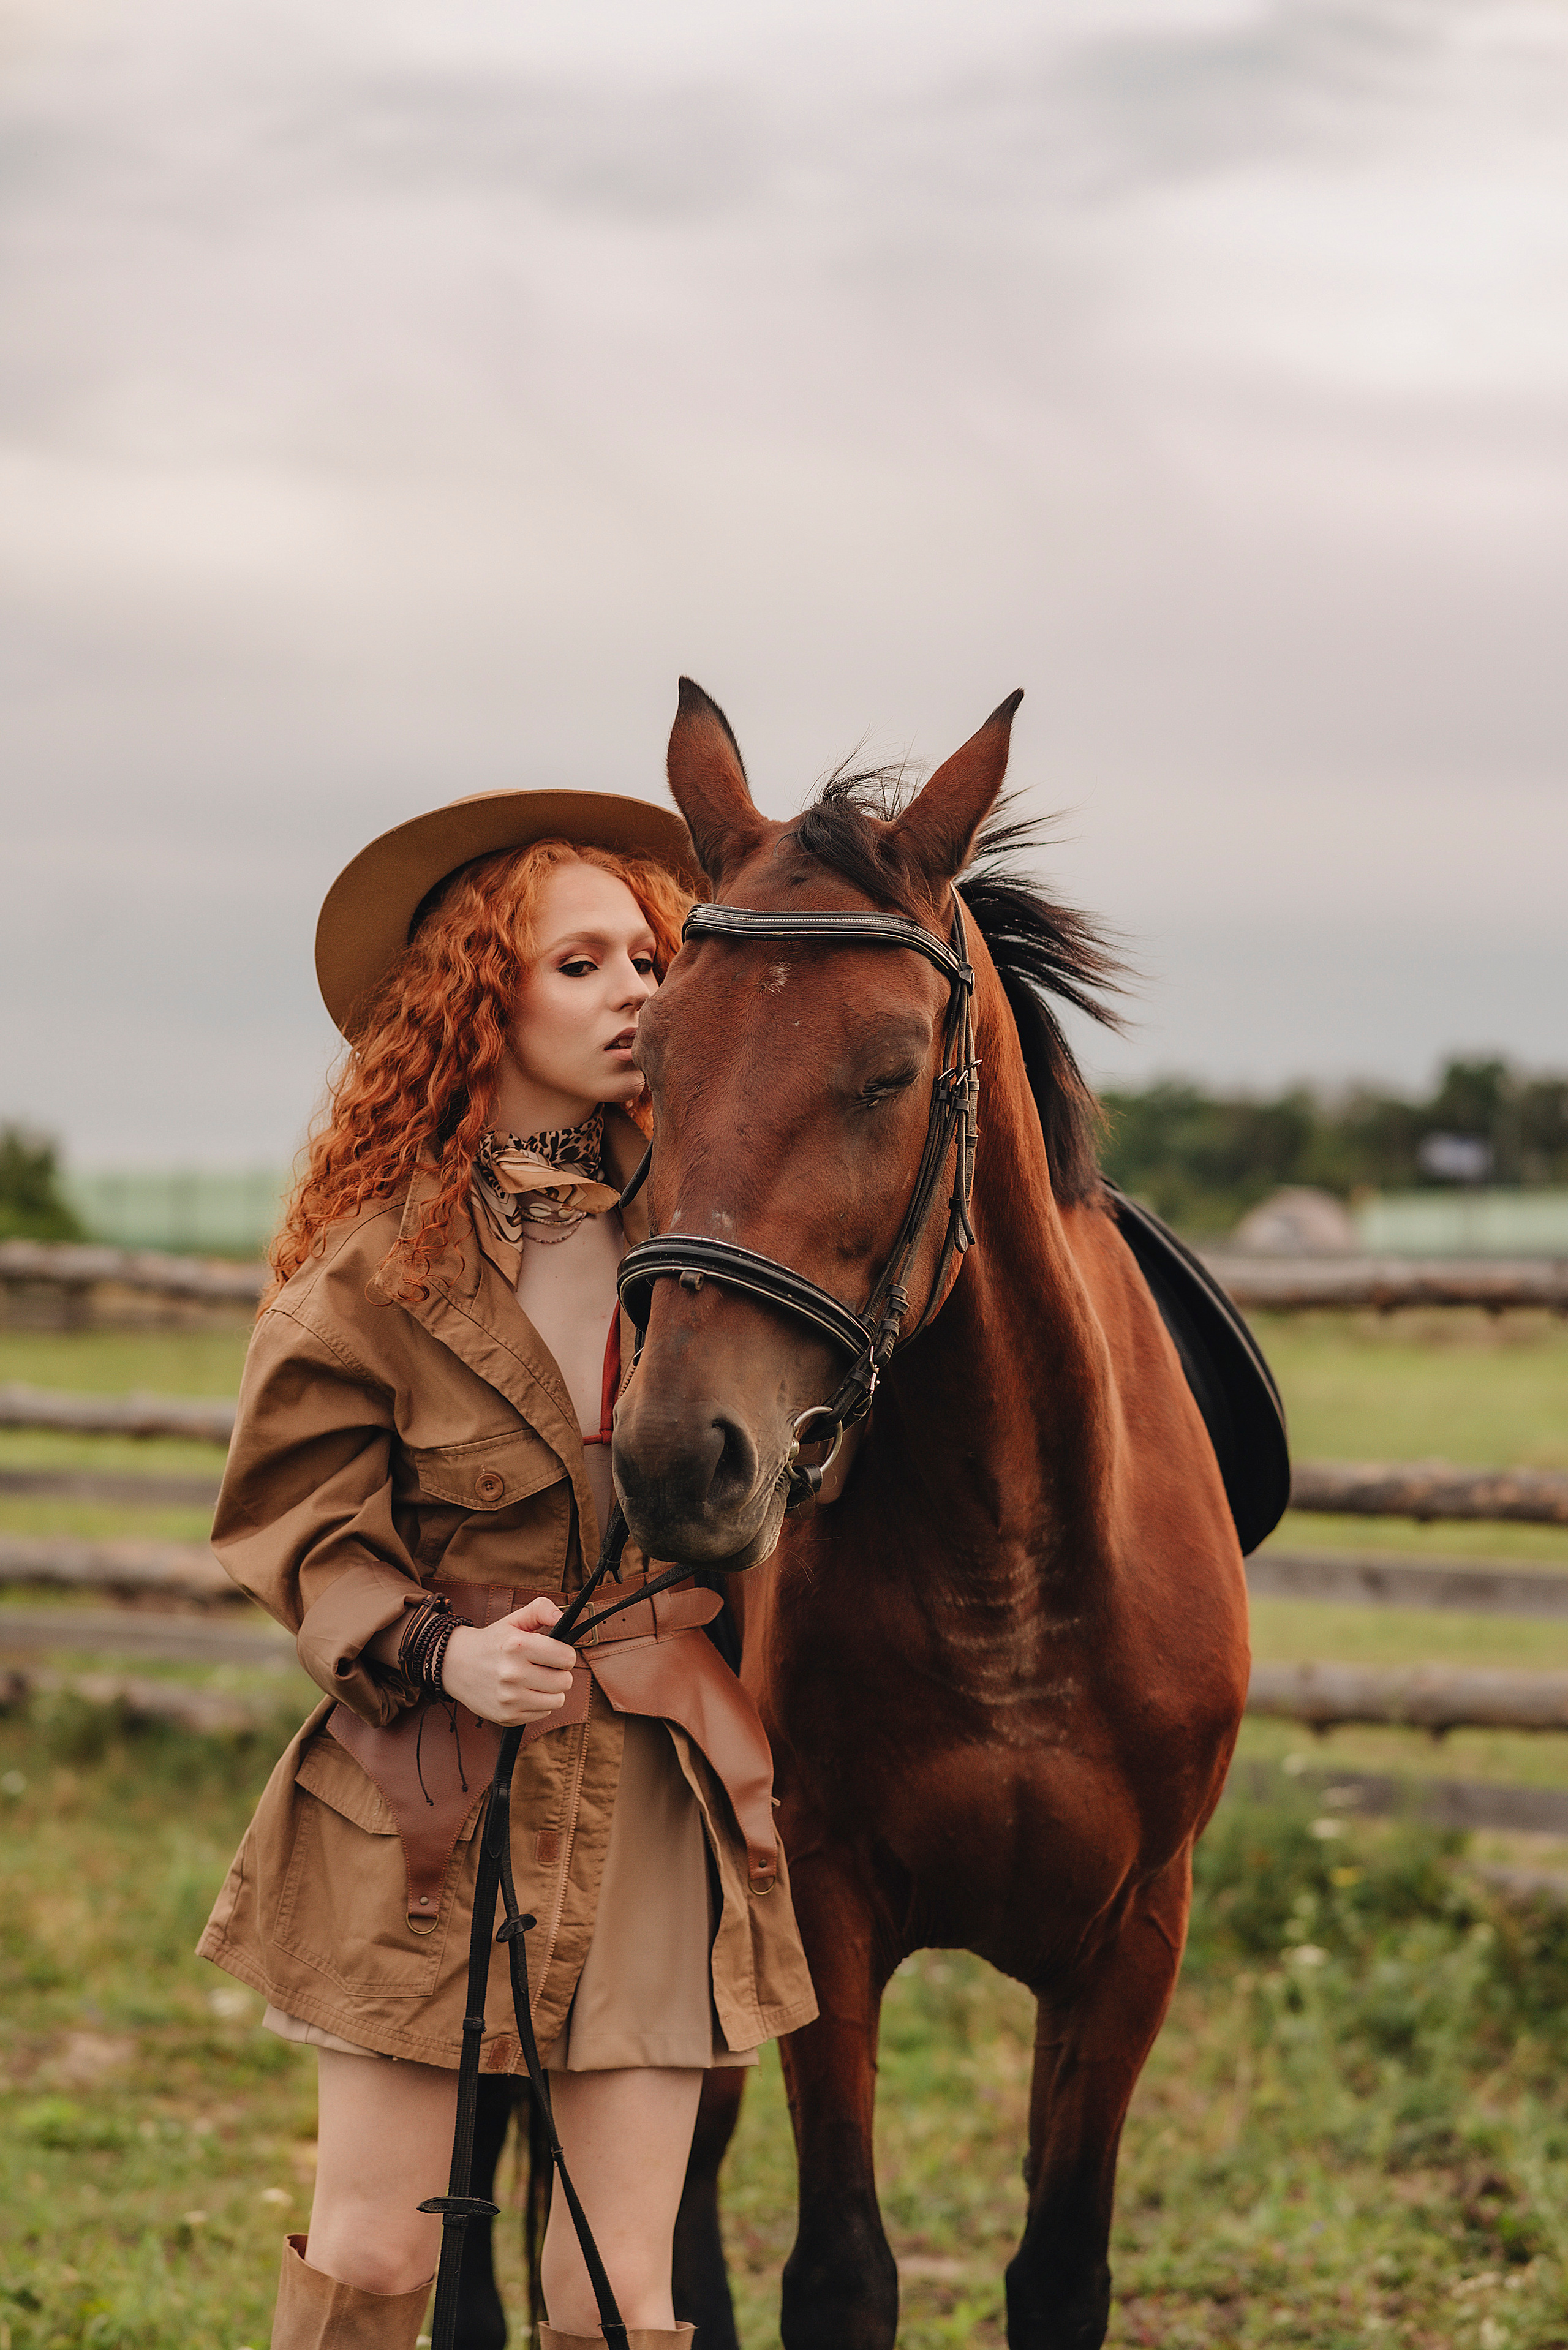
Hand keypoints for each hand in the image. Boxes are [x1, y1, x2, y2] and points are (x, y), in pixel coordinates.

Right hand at [439, 1597, 575, 1726]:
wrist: (455, 1665)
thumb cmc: (492, 1642)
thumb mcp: (514, 1620)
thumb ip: (542, 1609)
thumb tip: (563, 1617)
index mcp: (517, 1646)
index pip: (567, 1657)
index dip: (564, 1654)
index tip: (555, 1653)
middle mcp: (512, 1673)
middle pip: (565, 1681)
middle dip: (559, 1673)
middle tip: (544, 1667)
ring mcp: (509, 1698)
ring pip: (558, 1700)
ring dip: (551, 1690)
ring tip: (535, 1680)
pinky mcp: (507, 1716)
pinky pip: (543, 1713)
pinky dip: (538, 1704)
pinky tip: (524, 1693)